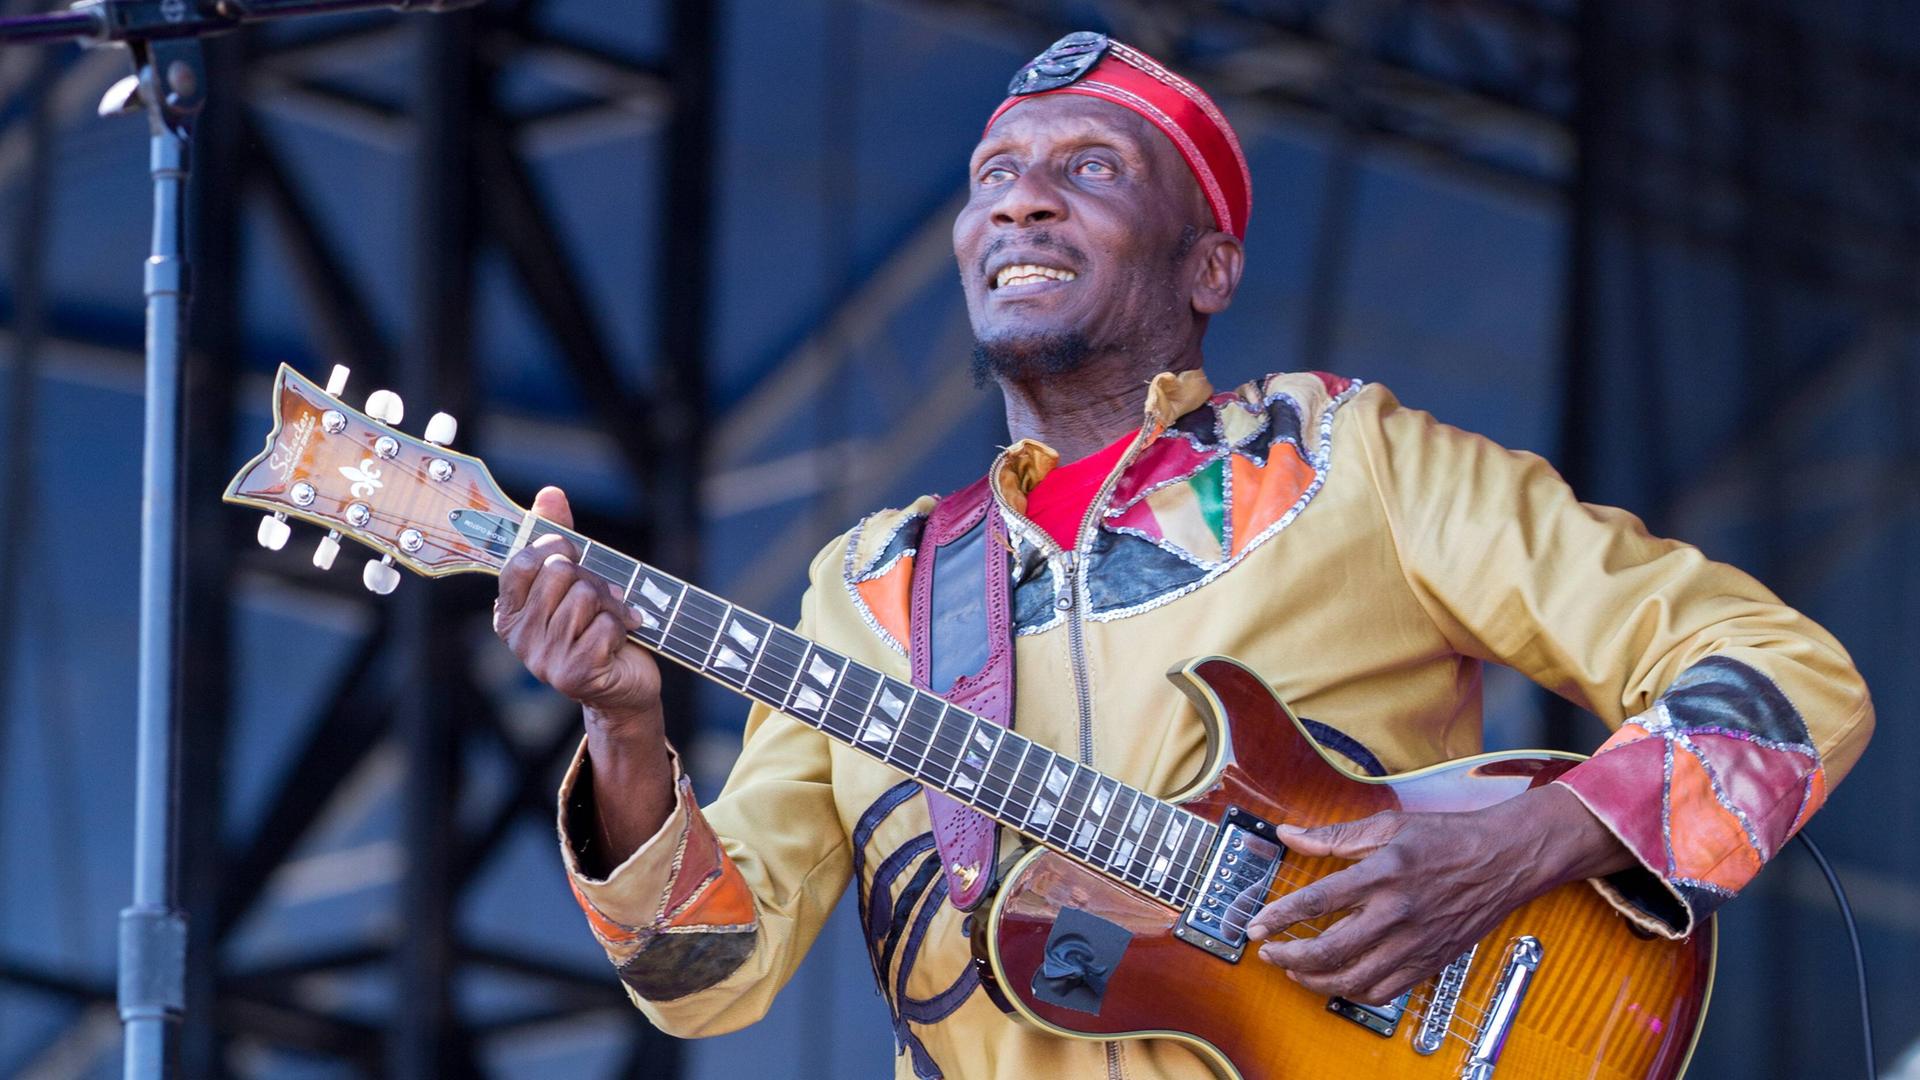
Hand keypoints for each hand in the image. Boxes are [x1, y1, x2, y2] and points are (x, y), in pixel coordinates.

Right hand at [494, 487, 661, 735]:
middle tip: (602, 595)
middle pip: (559, 574)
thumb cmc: (597, 627)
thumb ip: (557, 536)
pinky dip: (622, 626)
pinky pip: (605, 625)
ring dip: (611, 603)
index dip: (554, 548)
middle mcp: (519, 639)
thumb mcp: (577, 579)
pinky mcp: (574, 675)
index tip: (573, 555)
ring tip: (613, 619)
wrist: (625, 685)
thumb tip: (550, 493)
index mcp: (510, 612)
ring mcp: (544, 661)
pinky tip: (619, 642)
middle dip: (591, 577)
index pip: (521, 561)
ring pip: (584, 597)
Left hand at [1246, 784, 1630, 1004]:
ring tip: (1295, 969)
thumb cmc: (1448, 838)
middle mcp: (1399, 911)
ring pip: (1355, 979)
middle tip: (1269, 953)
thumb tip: (1289, 834)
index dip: (1280, 917)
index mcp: (1385, 872)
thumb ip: (1334, 834)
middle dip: (1290, 956)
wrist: (1504, 859)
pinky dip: (1353, 993)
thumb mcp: (1389, 825)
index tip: (1256, 926)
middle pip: (1332, 948)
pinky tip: (1337, 981)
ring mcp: (1416, 941)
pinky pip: (1385, 991)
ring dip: (1316, 980)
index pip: (1319, 900)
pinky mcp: (1430, 960)